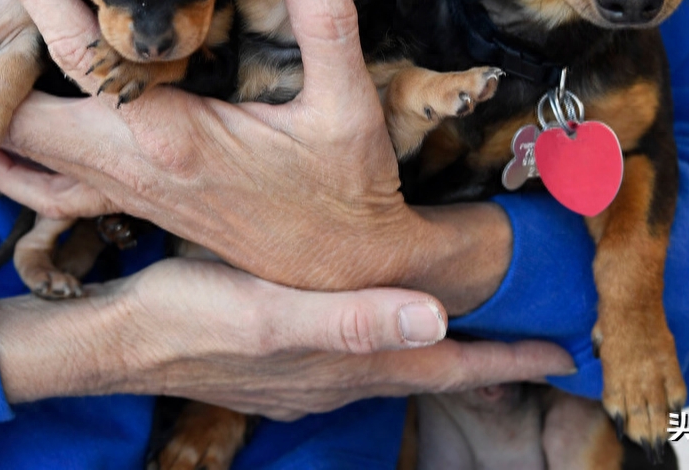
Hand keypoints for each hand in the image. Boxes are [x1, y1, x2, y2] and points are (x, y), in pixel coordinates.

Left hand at [0, 0, 512, 311]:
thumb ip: (326, 20)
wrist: (343, 273)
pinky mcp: (137, 209)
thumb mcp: (347, 105)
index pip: (81, 58)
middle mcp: (133, 169)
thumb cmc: (346, 191)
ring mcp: (128, 195)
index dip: (40, 0)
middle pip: (18, 123)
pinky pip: (49, 192)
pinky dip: (11, 164)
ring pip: (24, 164)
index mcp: (172, 138)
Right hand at [0, 257, 575, 410]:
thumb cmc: (194, 316)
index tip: (565, 349)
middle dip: (486, 357)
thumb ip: (351, 318)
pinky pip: (357, 360)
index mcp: (349, 359)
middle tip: (532, 337)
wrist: (123, 339)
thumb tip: (437, 316)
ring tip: (473, 331)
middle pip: (431, 369)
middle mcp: (339, 376)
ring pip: (395, 365)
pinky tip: (381, 328)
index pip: (448, 362)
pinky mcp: (283, 365)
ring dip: (440, 351)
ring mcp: (310, 376)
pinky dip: (389, 346)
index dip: (508, 357)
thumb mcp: (270, 312)